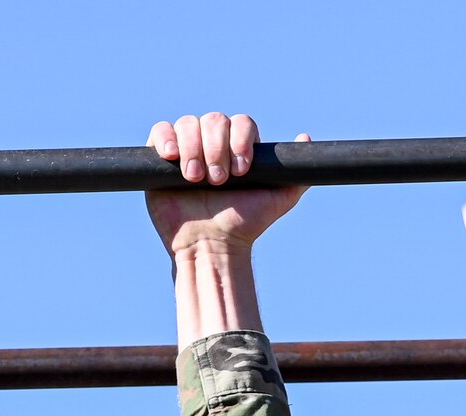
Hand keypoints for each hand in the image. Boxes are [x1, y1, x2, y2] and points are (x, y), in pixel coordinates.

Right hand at [145, 113, 308, 255]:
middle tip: (218, 180)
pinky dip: (165, 138)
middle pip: (214, 120)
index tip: (242, 170)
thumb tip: (305, 138)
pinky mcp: (161, 158)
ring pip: (188, 123)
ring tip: (196, 179)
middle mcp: (213, 143)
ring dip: (194, 148)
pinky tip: (172, 157)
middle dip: (217, 148)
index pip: (241, 123)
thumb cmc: (243, 224)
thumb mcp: (278, 201)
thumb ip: (296, 175)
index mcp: (238, 146)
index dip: (240, 140)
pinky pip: (160, 131)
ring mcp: (187, 149)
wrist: (210, 245)